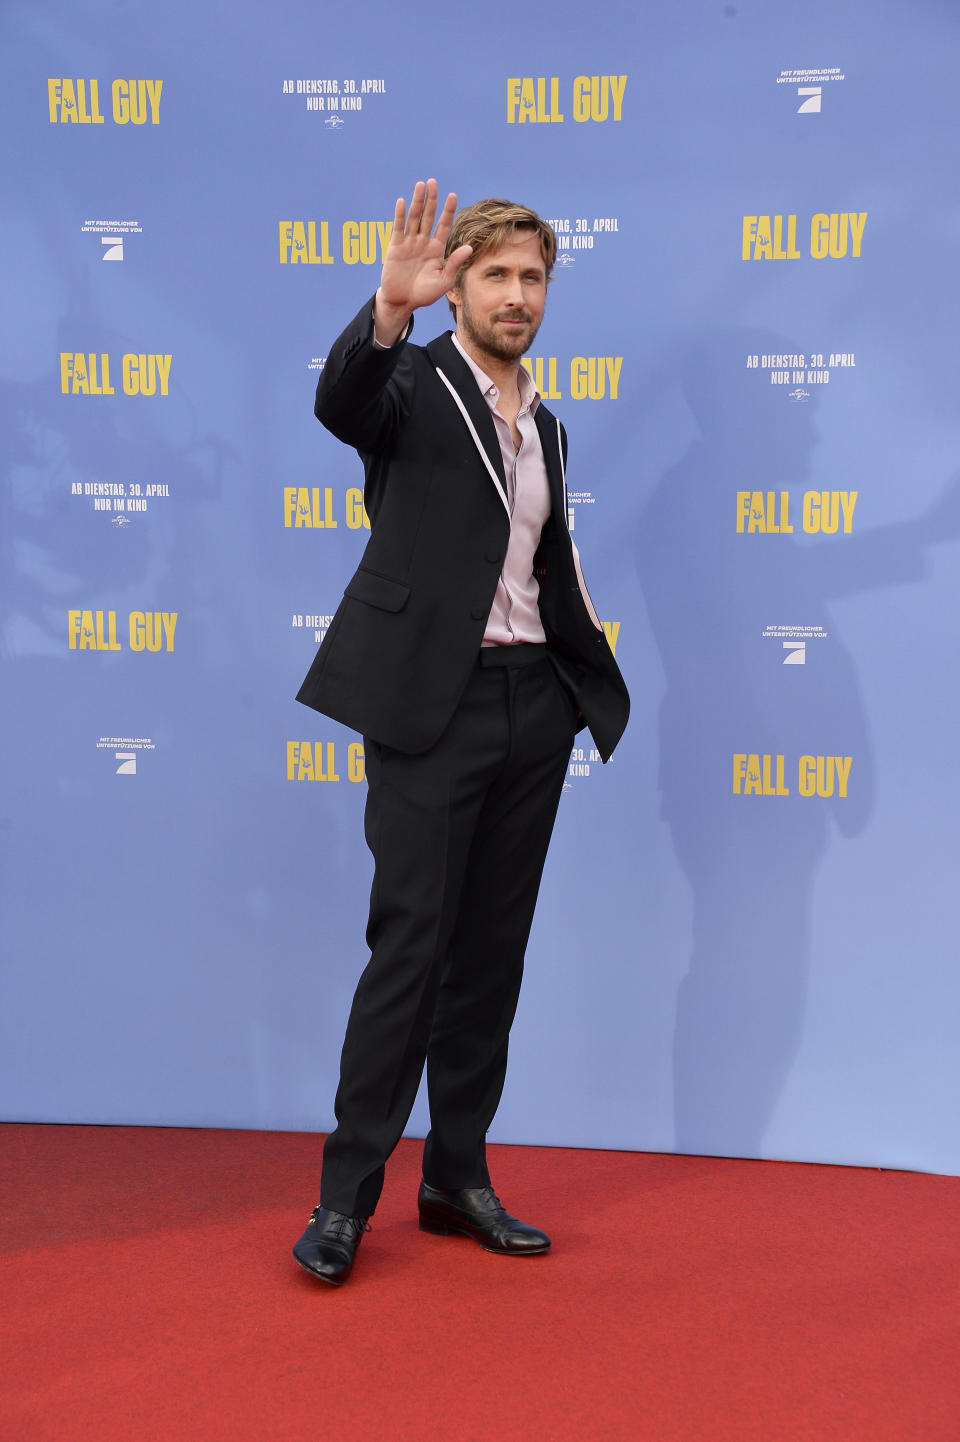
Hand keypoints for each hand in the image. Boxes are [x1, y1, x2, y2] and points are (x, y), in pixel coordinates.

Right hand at [374, 179, 471, 342]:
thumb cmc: (425, 294)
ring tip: (421, 185)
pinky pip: (398, 228)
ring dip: (417, 202)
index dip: (448, 211)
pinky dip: (400, 216)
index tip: (453, 195)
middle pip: (428, 216)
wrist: (403, 302)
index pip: (444, 225)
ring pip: (414, 218)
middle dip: (431, 200)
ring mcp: (409, 243)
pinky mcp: (395, 247)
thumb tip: (469, 247)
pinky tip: (403, 202)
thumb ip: (454, 263)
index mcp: (437, 249)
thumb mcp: (443, 280)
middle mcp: (423, 242)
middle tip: (433, 182)